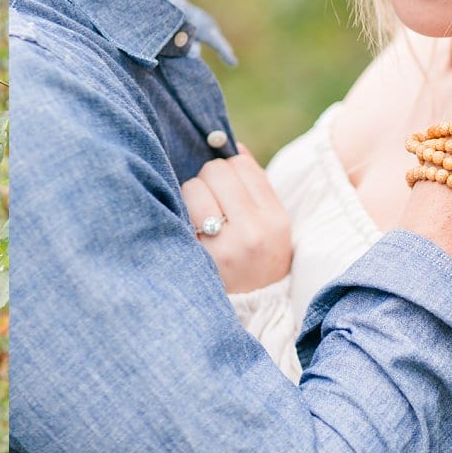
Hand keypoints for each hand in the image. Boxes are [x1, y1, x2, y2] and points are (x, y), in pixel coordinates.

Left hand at [182, 146, 290, 292]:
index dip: (228, 169)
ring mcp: (223, 248)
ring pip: (192, 187)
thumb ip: (254, 183)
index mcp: (275, 219)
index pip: (241, 164)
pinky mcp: (196, 259)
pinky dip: (177, 214)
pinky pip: (176, 212)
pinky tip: (186, 229)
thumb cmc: (256, 255)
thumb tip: (233, 144)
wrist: (248, 308)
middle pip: (214, 171)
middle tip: (210, 202)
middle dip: (208, 180)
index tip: (226, 186)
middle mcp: (252, 233)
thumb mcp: (269, 223)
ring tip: (199, 218)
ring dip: (190, 197)